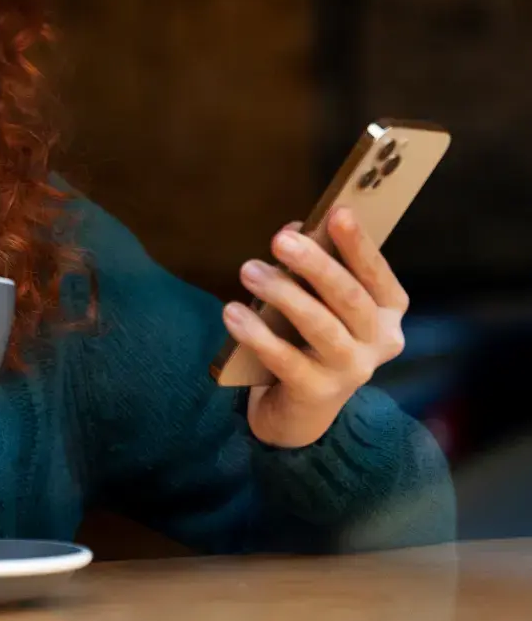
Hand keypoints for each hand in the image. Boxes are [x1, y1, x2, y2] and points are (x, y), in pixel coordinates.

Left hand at [222, 209, 408, 448]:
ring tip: (248, 270)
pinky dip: (257, 334)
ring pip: (321, 327)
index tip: (338, 212)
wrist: (299, 408)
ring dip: (283, 294)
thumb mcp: (315, 300)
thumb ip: (309, 268)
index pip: (376, 274)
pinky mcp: (317, 393)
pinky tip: (233, 313)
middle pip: (350, 298)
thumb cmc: (309, 339)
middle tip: (280, 240)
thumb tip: (292, 231)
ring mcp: (350, 371)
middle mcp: (378, 342)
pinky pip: (285, 359)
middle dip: (316, 265)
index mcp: (386, 312)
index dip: (359, 244)